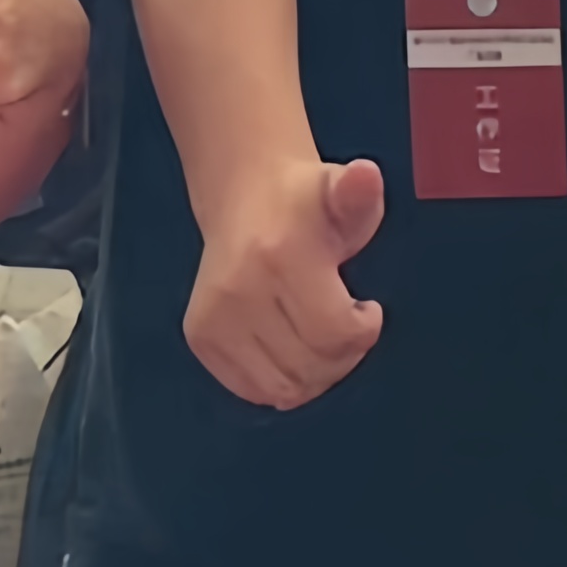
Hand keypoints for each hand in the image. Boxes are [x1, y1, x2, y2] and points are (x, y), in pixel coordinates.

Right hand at [187, 149, 387, 411]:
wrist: (244, 197)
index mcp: (279, 254)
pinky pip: (253, 390)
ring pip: (284, 388)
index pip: (334, 331)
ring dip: (315, 375)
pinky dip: (282, 382)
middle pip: (312, 365)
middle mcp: (239, 290)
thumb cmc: (305, 203)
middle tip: (346, 327)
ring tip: (321, 339)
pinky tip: (293, 350)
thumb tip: (365, 175)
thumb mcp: (341, 191)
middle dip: (343, 355)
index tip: (366, 309)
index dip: (363, 330)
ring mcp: (214, 317)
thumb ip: (359, 192)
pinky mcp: (200, 337)